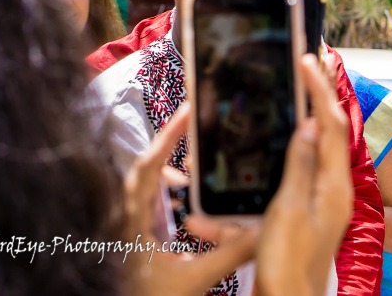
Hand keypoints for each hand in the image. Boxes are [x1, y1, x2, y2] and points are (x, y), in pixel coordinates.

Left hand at [124, 105, 258, 295]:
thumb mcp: (195, 279)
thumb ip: (230, 254)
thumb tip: (264, 229)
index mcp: (135, 224)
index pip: (148, 168)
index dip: (167, 137)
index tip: (187, 112)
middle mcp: (127, 219)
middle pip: (144, 166)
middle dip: (169, 141)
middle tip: (194, 122)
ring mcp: (129, 226)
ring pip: (145, 182)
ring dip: (168, 167)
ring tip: (195, 168)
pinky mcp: (135, 235)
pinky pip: (148, 198)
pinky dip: (167, 188)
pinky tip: (185, 196)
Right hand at [255, 54, 352, 295]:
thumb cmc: (287, 264)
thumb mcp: (289, 210)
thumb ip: (300, 165)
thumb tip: (311, 124)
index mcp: (334, 186)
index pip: (332, 125)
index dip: (320, 90)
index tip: (308, 61)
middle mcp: (334, 190)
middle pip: (330, 132)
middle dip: (320, 97)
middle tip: (311, 66)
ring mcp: (322, 201)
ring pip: (315, 148)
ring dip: (307, 118)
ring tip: (302, 90)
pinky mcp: (307, 213)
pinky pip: (300, 172)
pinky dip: (291, 151)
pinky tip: (285, 141)